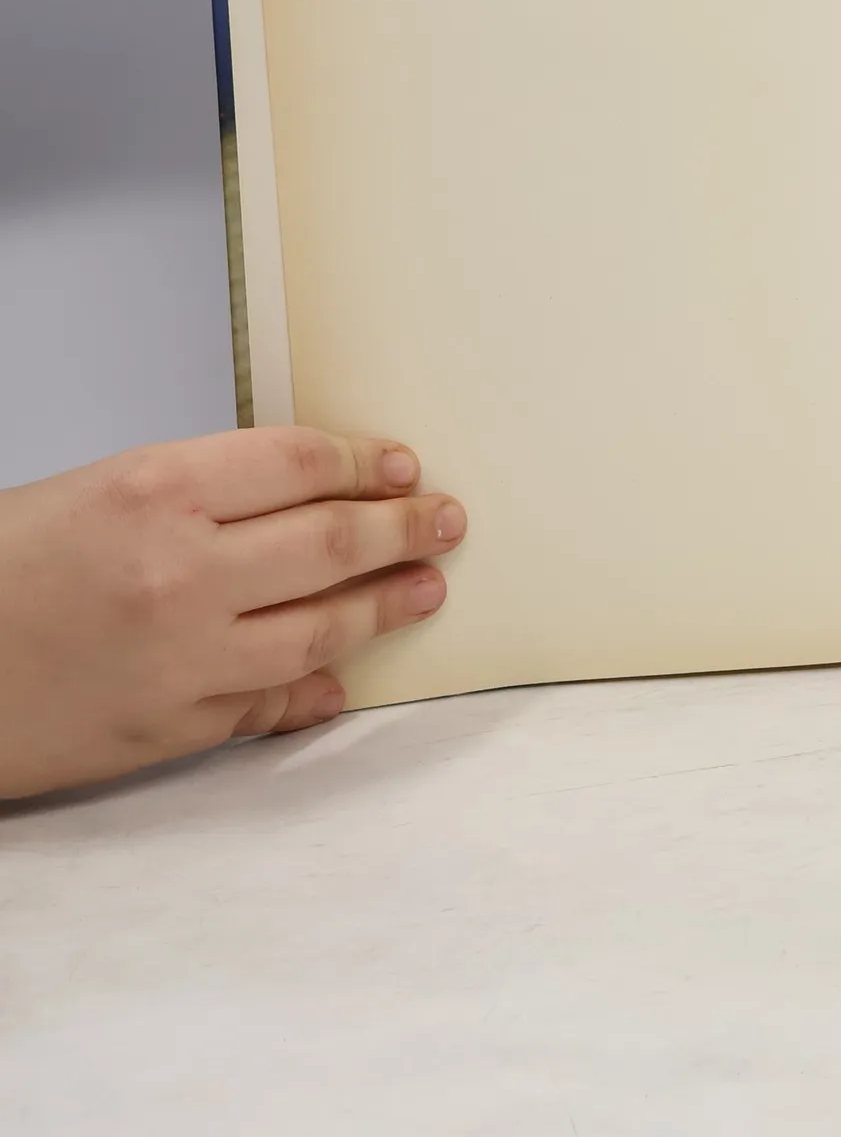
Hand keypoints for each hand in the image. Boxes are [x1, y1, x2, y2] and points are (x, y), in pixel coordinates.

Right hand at [0, 428, 463, 799]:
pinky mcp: (170, 728)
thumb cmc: (0, 567)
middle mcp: (180, 570)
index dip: (366, 464)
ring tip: (426, 588)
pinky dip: (315, 690)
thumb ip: (205, 492)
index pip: (302, 464)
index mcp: (156, 489)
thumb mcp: (99, 489)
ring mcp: (182, 657)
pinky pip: (269, 706)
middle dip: (403, 529)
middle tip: (444, 521)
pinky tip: (344, 678)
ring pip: (321, 630)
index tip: (402, 467)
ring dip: (386, 607)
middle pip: (331, 543)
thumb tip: (310, 494)